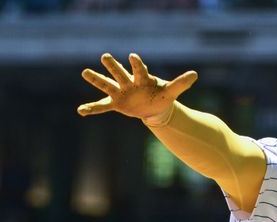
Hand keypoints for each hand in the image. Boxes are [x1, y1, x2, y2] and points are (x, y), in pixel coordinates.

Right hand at [77, 52, 197, 123]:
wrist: (154, 106)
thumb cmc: (162, 96)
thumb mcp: (172, 91)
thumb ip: (181, 83)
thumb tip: (195, 74)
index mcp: (143, 78)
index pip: (139, 70)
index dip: (136, 64)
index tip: (133, 56)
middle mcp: (129, 82)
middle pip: (120, 73)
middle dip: (113, 66)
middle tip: (105, 56)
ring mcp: (121, 92)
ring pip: (107, 85)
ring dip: (96, 80)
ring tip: (85, 72)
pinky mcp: (116, 103)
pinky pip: (102, 106)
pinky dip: (92, 108)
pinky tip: (81, 111)